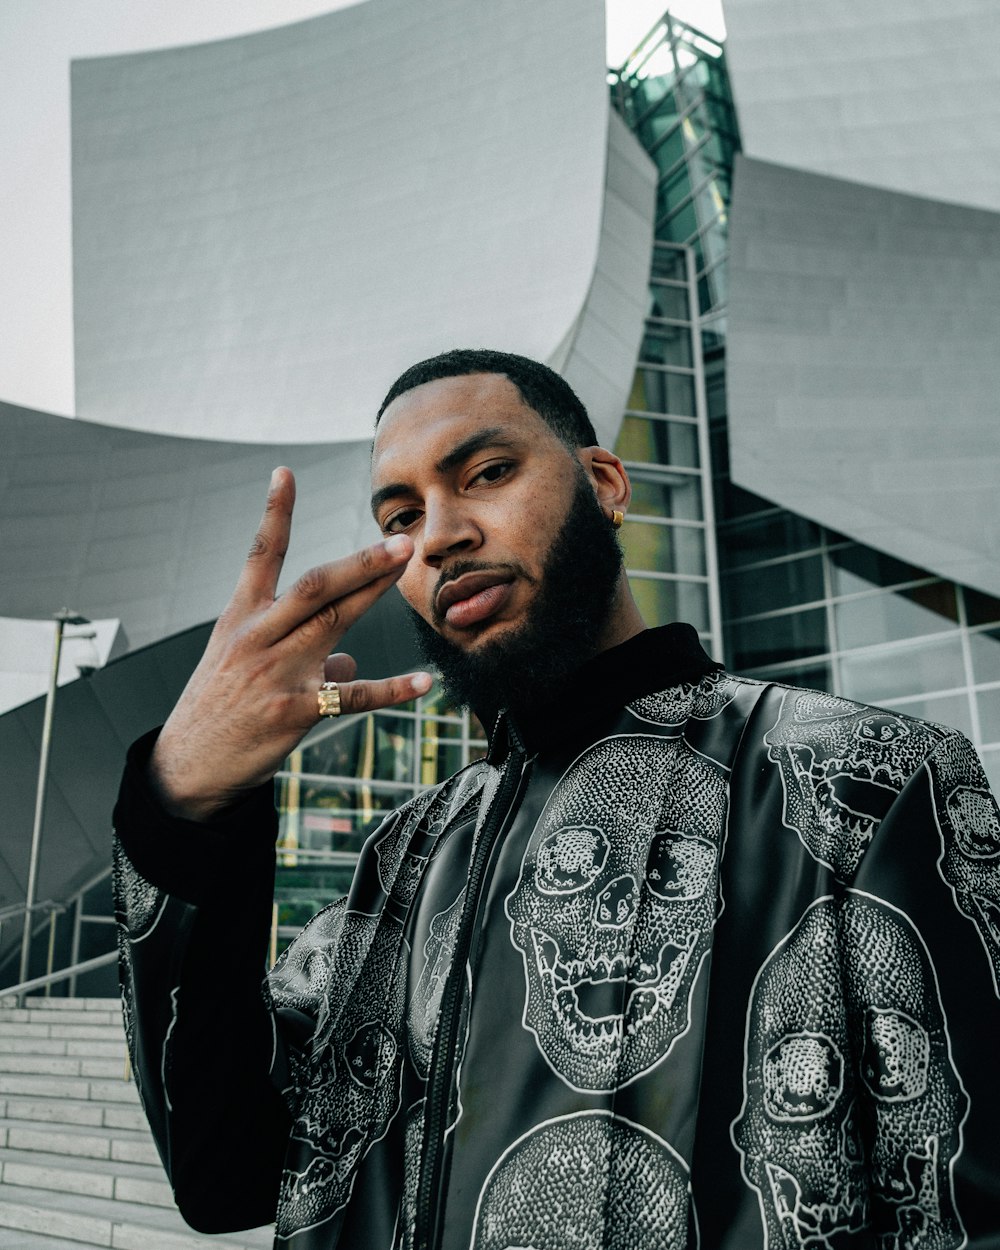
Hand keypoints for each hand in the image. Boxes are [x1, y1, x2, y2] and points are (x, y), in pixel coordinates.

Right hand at [149, 467, 431, 821]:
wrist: (187, 766)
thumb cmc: (219, 708)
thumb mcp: (244, 665)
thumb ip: (298, 651)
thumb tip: (349, 660)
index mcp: (241, 618)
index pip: (260, 556)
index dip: (274, 514)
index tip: (284, 473)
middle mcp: (257, 638)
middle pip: (314, 586)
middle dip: (358, 561)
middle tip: (397, 540)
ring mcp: (275, 674)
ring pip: (332, 624)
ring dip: (373, 592)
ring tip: (406, 568)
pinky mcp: (293, 712)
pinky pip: (350, 695)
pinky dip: (391, 689)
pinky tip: (422, 682)